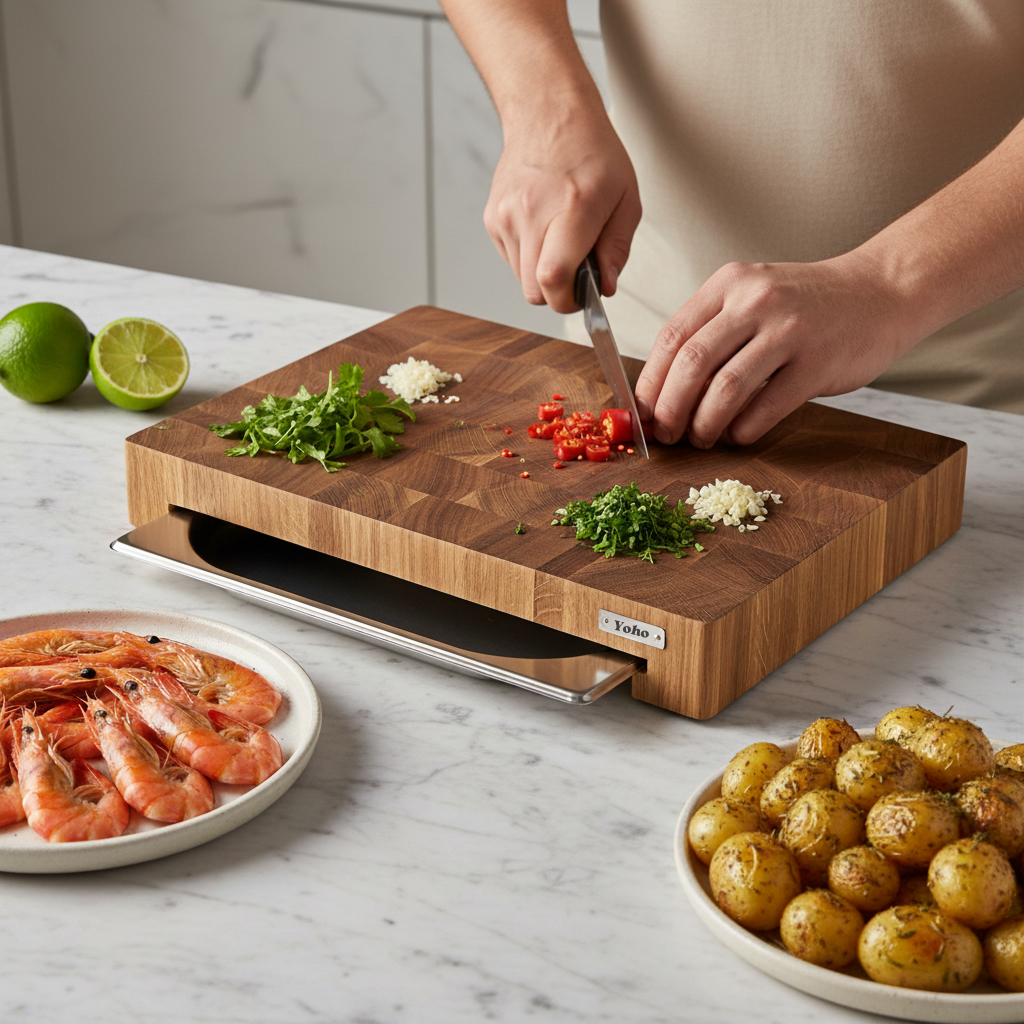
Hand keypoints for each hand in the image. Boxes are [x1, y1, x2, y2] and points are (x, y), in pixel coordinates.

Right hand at [484, 110, 640, 312]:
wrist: (549, 114)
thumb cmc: (592, 153)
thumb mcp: (626, 198)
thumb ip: (617, 248)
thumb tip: (605, 287)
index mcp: (571, 207)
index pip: (554, 278)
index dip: (568, 301)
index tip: (583, 295)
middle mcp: (532, 212)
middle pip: (533, 290)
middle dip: (557, 293)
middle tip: (576, 273)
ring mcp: (506, 215)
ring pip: (521, 279)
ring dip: (542, 274)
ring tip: (560, 241)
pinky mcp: (492, 217)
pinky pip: (511, 259)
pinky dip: (529, 256)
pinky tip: (542, 229)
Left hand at [634, 255, 923, 447]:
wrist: (882, 290)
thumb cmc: (808, 303)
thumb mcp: (752, 296)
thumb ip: (712, 331)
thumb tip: (665, 389)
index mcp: (729, 284)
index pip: (671, 336)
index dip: (650, 382)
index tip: (641, 412)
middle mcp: (755, 301)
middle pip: (691, 363)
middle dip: (669, 409)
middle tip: (665, 434)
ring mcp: (789, 330)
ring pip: (725, 388)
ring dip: (704, 424)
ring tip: (700, 438)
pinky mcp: (817, 363)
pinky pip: (766, 407)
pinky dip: (743, 430)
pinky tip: (738, 435)